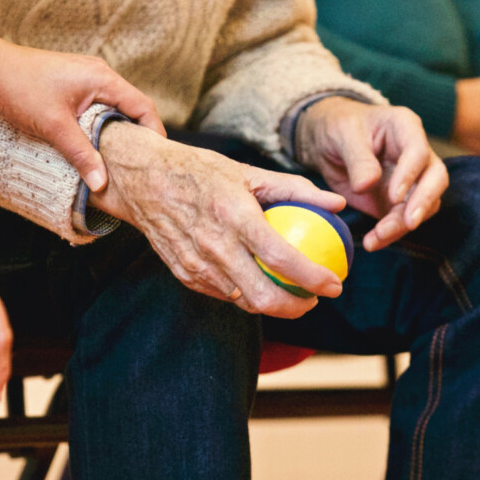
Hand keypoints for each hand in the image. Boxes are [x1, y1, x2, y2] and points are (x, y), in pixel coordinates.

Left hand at [0, 44, 165, 191]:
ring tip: (118, 159)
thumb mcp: (54, 127)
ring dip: (117, 131)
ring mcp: (87, 77)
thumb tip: (102, 184)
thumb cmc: (21, 89)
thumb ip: (81, 155)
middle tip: (139, 165)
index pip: (143, 106)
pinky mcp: (74, 83)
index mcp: (103, 79)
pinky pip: (98, 105)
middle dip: (137, 136)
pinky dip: (101, 124)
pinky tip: (93, 143)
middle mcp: (100, 74)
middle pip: (132, 107)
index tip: (156, 159)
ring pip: (114, 107)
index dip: (154, 133)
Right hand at [89, 122, 346, 318]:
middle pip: (263, 297)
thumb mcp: (247, 171)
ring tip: (291, 293)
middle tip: (314, 299)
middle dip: (297, 307)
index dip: (313, 278)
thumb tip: (337, 203)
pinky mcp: (184, 274)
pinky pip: (223, 294)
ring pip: (243, 301)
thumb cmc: (199, 171)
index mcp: (234, 216)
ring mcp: (196, 265)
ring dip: (272, 304)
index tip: (334, 284)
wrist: (142, 180)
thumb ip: (295, 189)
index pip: (281, 258)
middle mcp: (214, 245)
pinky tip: (258, 283)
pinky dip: (245, 294)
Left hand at [295, 97, 448, 251]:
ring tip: (378, 237)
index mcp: (405, 127)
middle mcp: (416, 153)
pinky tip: (373, 242)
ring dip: (403, 224)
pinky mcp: (400, 201)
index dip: (410, 174)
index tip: (394, 196)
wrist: (328, 143)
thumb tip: (367, 185)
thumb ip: (357, 159)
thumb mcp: (342, 135)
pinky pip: (403, 220)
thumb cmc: (339, 127)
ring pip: (423, 204)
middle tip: (409, 223)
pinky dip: (390, 234)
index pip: (418, 151)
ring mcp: (412, 179)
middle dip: (423, 202)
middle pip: (436, 178)